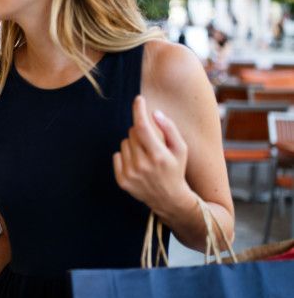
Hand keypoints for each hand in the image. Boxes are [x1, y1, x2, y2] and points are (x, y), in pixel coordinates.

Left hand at [113, 95, 193, 216]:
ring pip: (124, 143)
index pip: (143, 127)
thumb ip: (169, 129)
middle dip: (141, 132)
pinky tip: (137, 165)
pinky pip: (117, 155)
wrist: (169, 199)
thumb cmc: (176, 169)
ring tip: (145, 156)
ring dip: (133, 144)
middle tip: (151, 144)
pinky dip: (125, 155)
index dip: (139, 110)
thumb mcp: (181, 149)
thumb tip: (154, 113)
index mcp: (158, 156)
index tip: (138, 99)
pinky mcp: (122, 180)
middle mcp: (142, 165)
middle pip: (133, 132)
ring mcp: (130, 174)